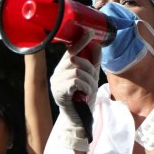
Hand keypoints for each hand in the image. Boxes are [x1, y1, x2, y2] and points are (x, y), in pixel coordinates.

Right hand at [50, 33, 99, 150]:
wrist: (79, 120)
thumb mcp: (90, 78)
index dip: (81, 42)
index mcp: (62, 69)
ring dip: (89, 81)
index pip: (70, 51)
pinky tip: (85, 94)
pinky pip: (76, 81)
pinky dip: (85, 87)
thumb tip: (98, 45)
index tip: (89, 33)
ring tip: (89, 91)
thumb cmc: (83, 99)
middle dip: (89, 69)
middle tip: (93, 80)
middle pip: (76, 60)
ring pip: (78, 71)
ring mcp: (55, 82)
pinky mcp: (59, 91)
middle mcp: (56, 73)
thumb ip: (93, 63)